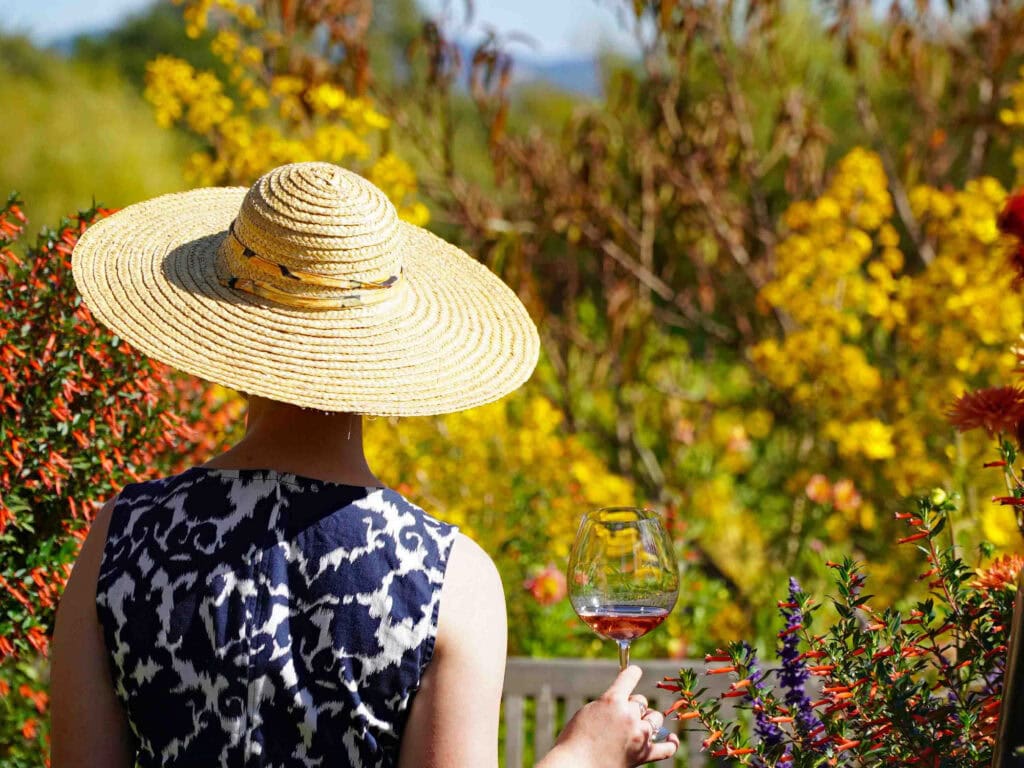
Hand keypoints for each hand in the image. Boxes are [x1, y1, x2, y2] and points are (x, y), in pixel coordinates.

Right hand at [538, 665, 679, 766]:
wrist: (575, 766)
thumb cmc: (576, 738)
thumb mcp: (590, 710)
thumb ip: (610, 703)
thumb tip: (626, 702)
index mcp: (613, 700)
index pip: (631, 675)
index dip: (632, 673)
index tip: (632, 673)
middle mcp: (629, 715)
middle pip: (641, 701)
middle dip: (632, 706)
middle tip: (617, 718)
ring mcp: (639, 736)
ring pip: (655, 718)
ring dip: (646, 720)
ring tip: (633, 728)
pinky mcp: (643, 755)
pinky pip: (667, 748)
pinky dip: (671, 743)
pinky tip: (671, 738)